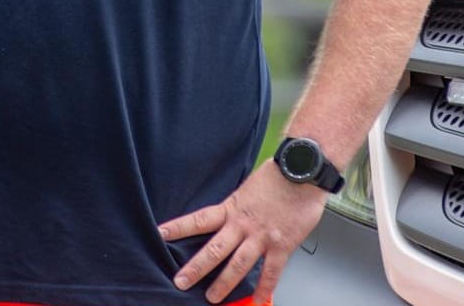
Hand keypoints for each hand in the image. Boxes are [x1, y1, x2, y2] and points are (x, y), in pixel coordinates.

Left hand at [160, 162, 327, 303]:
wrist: (302, 171)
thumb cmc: (278, 175)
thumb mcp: (249, 187)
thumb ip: (239, 205)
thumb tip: (233, 212)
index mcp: (232, 208)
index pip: (199, 220)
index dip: (178, 227)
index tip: (161, 234)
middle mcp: (243, 225)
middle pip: (214, 250)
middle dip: (195, 268)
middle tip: (180, 281)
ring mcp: (262, 237)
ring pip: (238, 266)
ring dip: (224, 284)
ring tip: (213, 298)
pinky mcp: (282, 245)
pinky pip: (271, 272)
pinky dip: (265, 288)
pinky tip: (259, 299)